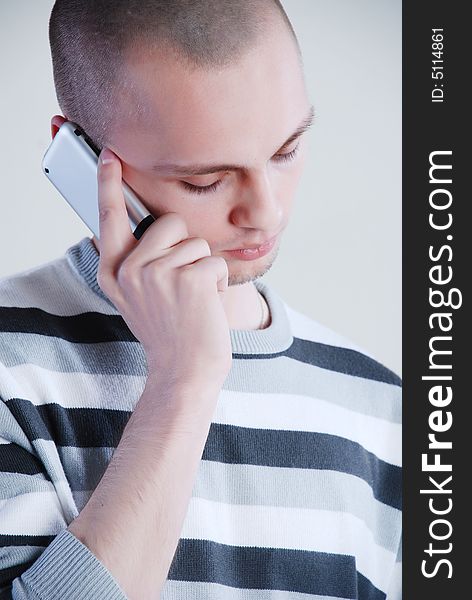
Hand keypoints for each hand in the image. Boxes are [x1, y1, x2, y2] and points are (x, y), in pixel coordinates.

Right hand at [95, 147, 231, 396]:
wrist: (186, 369)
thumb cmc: (169, 330)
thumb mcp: (138, 296)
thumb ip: (135, 261)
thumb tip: (141, 227)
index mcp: (114, 272)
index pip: (109, 218)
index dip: (109, 184)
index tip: (111, 155)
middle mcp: (129, 270)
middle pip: (169, 223)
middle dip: (184, 248)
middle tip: (181, 286)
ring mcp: (156, 274)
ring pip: (194, 241)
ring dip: (202, 267)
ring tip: (192, 299)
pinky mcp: (187, 280)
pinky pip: (213, 260)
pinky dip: (217, 281)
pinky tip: (205, 305)